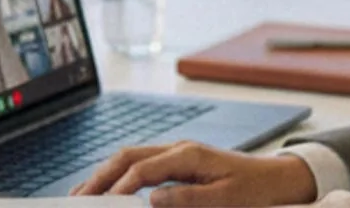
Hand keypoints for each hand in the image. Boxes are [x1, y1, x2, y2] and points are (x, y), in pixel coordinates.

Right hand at [69, 142, 316, 205]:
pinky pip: (143, 163)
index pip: (142, 169)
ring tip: (83, 193)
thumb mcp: (223, 201)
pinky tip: (109, 188)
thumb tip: (151, 198)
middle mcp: (180, 148)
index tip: (96, 206)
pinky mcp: (179, 161)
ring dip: (106, 173)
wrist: (274, 178)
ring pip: (132, 156)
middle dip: (100, 175)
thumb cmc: (252, 191)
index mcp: (189, 155)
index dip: (116, 188)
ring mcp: (178, 152)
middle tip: (76, 199)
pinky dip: (121, 174)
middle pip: (129, 155)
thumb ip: (187, 200)